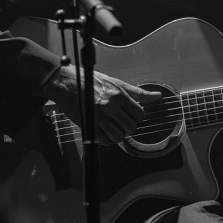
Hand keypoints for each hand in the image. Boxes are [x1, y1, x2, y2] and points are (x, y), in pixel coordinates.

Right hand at [42, 65, 160, 144]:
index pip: (139, 114)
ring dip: (117, 133)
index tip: (128, 114)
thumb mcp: (115, 83)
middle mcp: (111, 106)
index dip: (136, 116)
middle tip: (119, 120)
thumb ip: (137, 92)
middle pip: (131, 127)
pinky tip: (103, 130)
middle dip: (127, 126)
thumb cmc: (90, 81)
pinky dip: (106, 139)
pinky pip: (105, 141)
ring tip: (111, 125)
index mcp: (119, 95)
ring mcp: (99, 117)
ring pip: (119, 136)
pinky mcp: (89, 125)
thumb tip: (158, 96)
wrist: (65, 82)